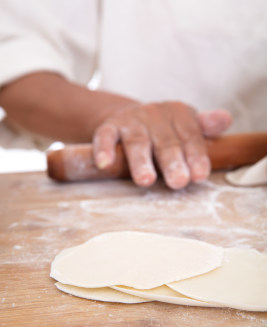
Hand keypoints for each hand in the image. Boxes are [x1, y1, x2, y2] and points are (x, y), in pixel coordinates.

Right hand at [93, 102, 231, 188]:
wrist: (128, 116)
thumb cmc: (163, 129)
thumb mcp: (185, 125)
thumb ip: (204, 127)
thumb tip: (226, 120)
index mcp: (179, 114)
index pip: (191, 137)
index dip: (196, 156)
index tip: (199, 175)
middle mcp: (155, 115)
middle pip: (166, 142)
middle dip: (172, 162)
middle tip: (178, 182)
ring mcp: (131, 121)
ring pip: (137, 142)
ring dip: (141, 161)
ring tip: (146, 180)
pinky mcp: (109, 126)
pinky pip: (105, 137)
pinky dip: (103, 149)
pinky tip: (104, 163)